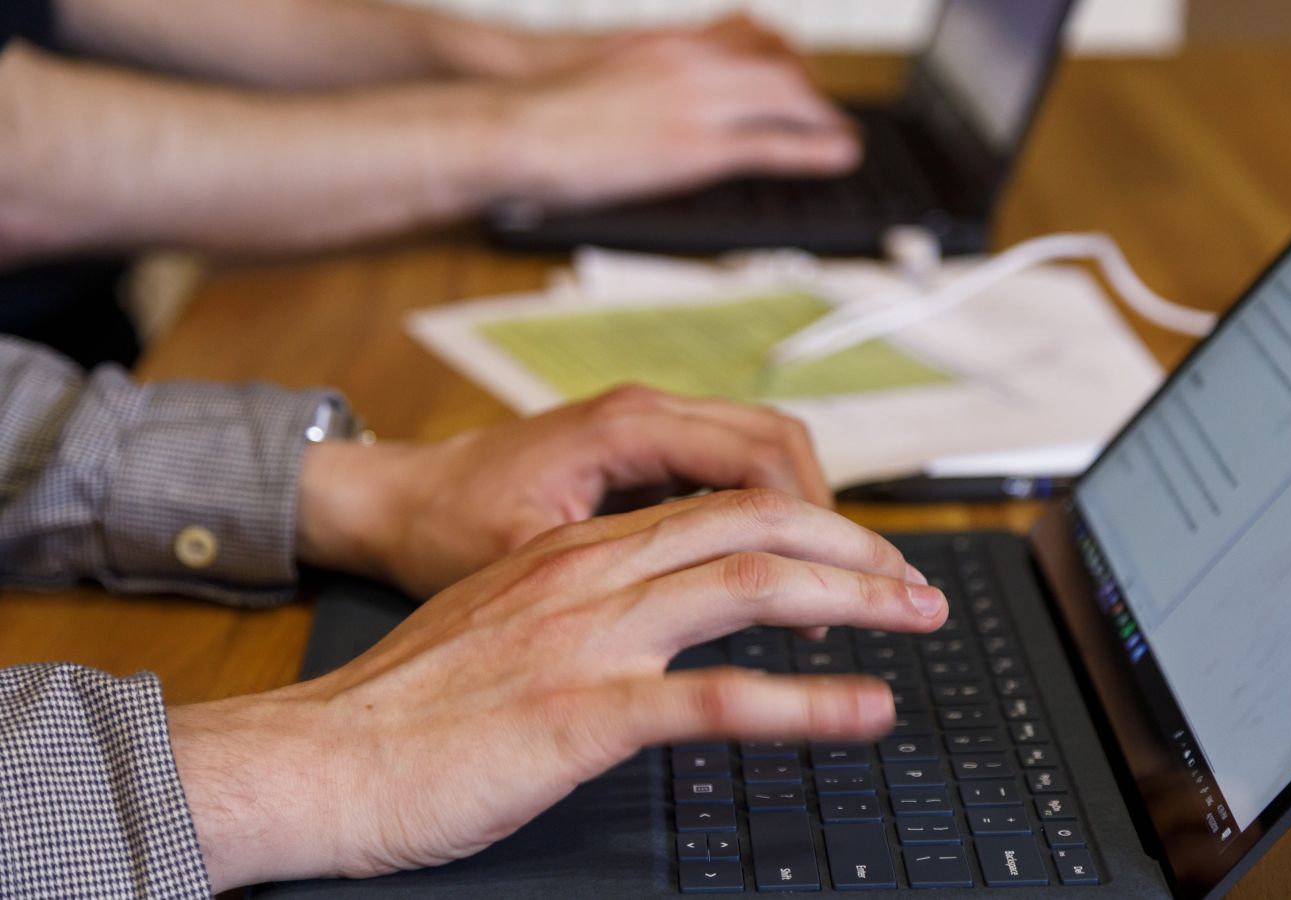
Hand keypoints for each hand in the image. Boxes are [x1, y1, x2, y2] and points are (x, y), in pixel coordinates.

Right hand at [169, 488, 946, 889]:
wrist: (316, 757)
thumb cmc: (401, 708)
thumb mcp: (497, 624)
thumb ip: (572, 604)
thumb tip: (643, 618)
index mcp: (572, 552)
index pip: (715, 507)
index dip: (803, 523)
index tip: (858, 555)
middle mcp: (590, 576)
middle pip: (752, 526)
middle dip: (852, 546)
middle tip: (916, 581)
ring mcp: (590, 641)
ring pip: (750, 586)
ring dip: (853, 597)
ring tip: (918, 617)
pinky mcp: (582, 715)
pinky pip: (720, 699)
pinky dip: (809, 704)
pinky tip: (865, 710)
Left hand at [296, 385, 832, 596]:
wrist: (390, 500)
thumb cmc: (442, 527)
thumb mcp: (527, 561)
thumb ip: (615, 570)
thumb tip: (698, 602)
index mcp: (625, 428)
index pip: (762, 461)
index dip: (817, 526)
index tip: (849, 586)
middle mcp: (645, 412)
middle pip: (783, 445)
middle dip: (835, 518)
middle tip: (878, 586)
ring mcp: (645, 427)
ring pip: (764, 453)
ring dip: (804, 515)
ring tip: (834, 588)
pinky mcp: (639, 451)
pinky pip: (728, 469)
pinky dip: (765, 515)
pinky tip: (776, 572)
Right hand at [475, 16, 859, 213]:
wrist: (517, 123)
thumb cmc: (545, 109)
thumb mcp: (606, 72)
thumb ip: (645, 76)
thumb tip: (655, 98)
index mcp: (669, 43)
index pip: (747, 31)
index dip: (784, 54)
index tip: (798, 72)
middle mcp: (692, 61)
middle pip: (777, 60)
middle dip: (811, 87)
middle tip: (827, 112)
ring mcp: (698, 101)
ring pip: (787, 95)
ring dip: (823, 115)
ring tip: (843, 136)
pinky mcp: (697, 146)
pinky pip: (774, 143)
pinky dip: (815, 149)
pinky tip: (838, 155)